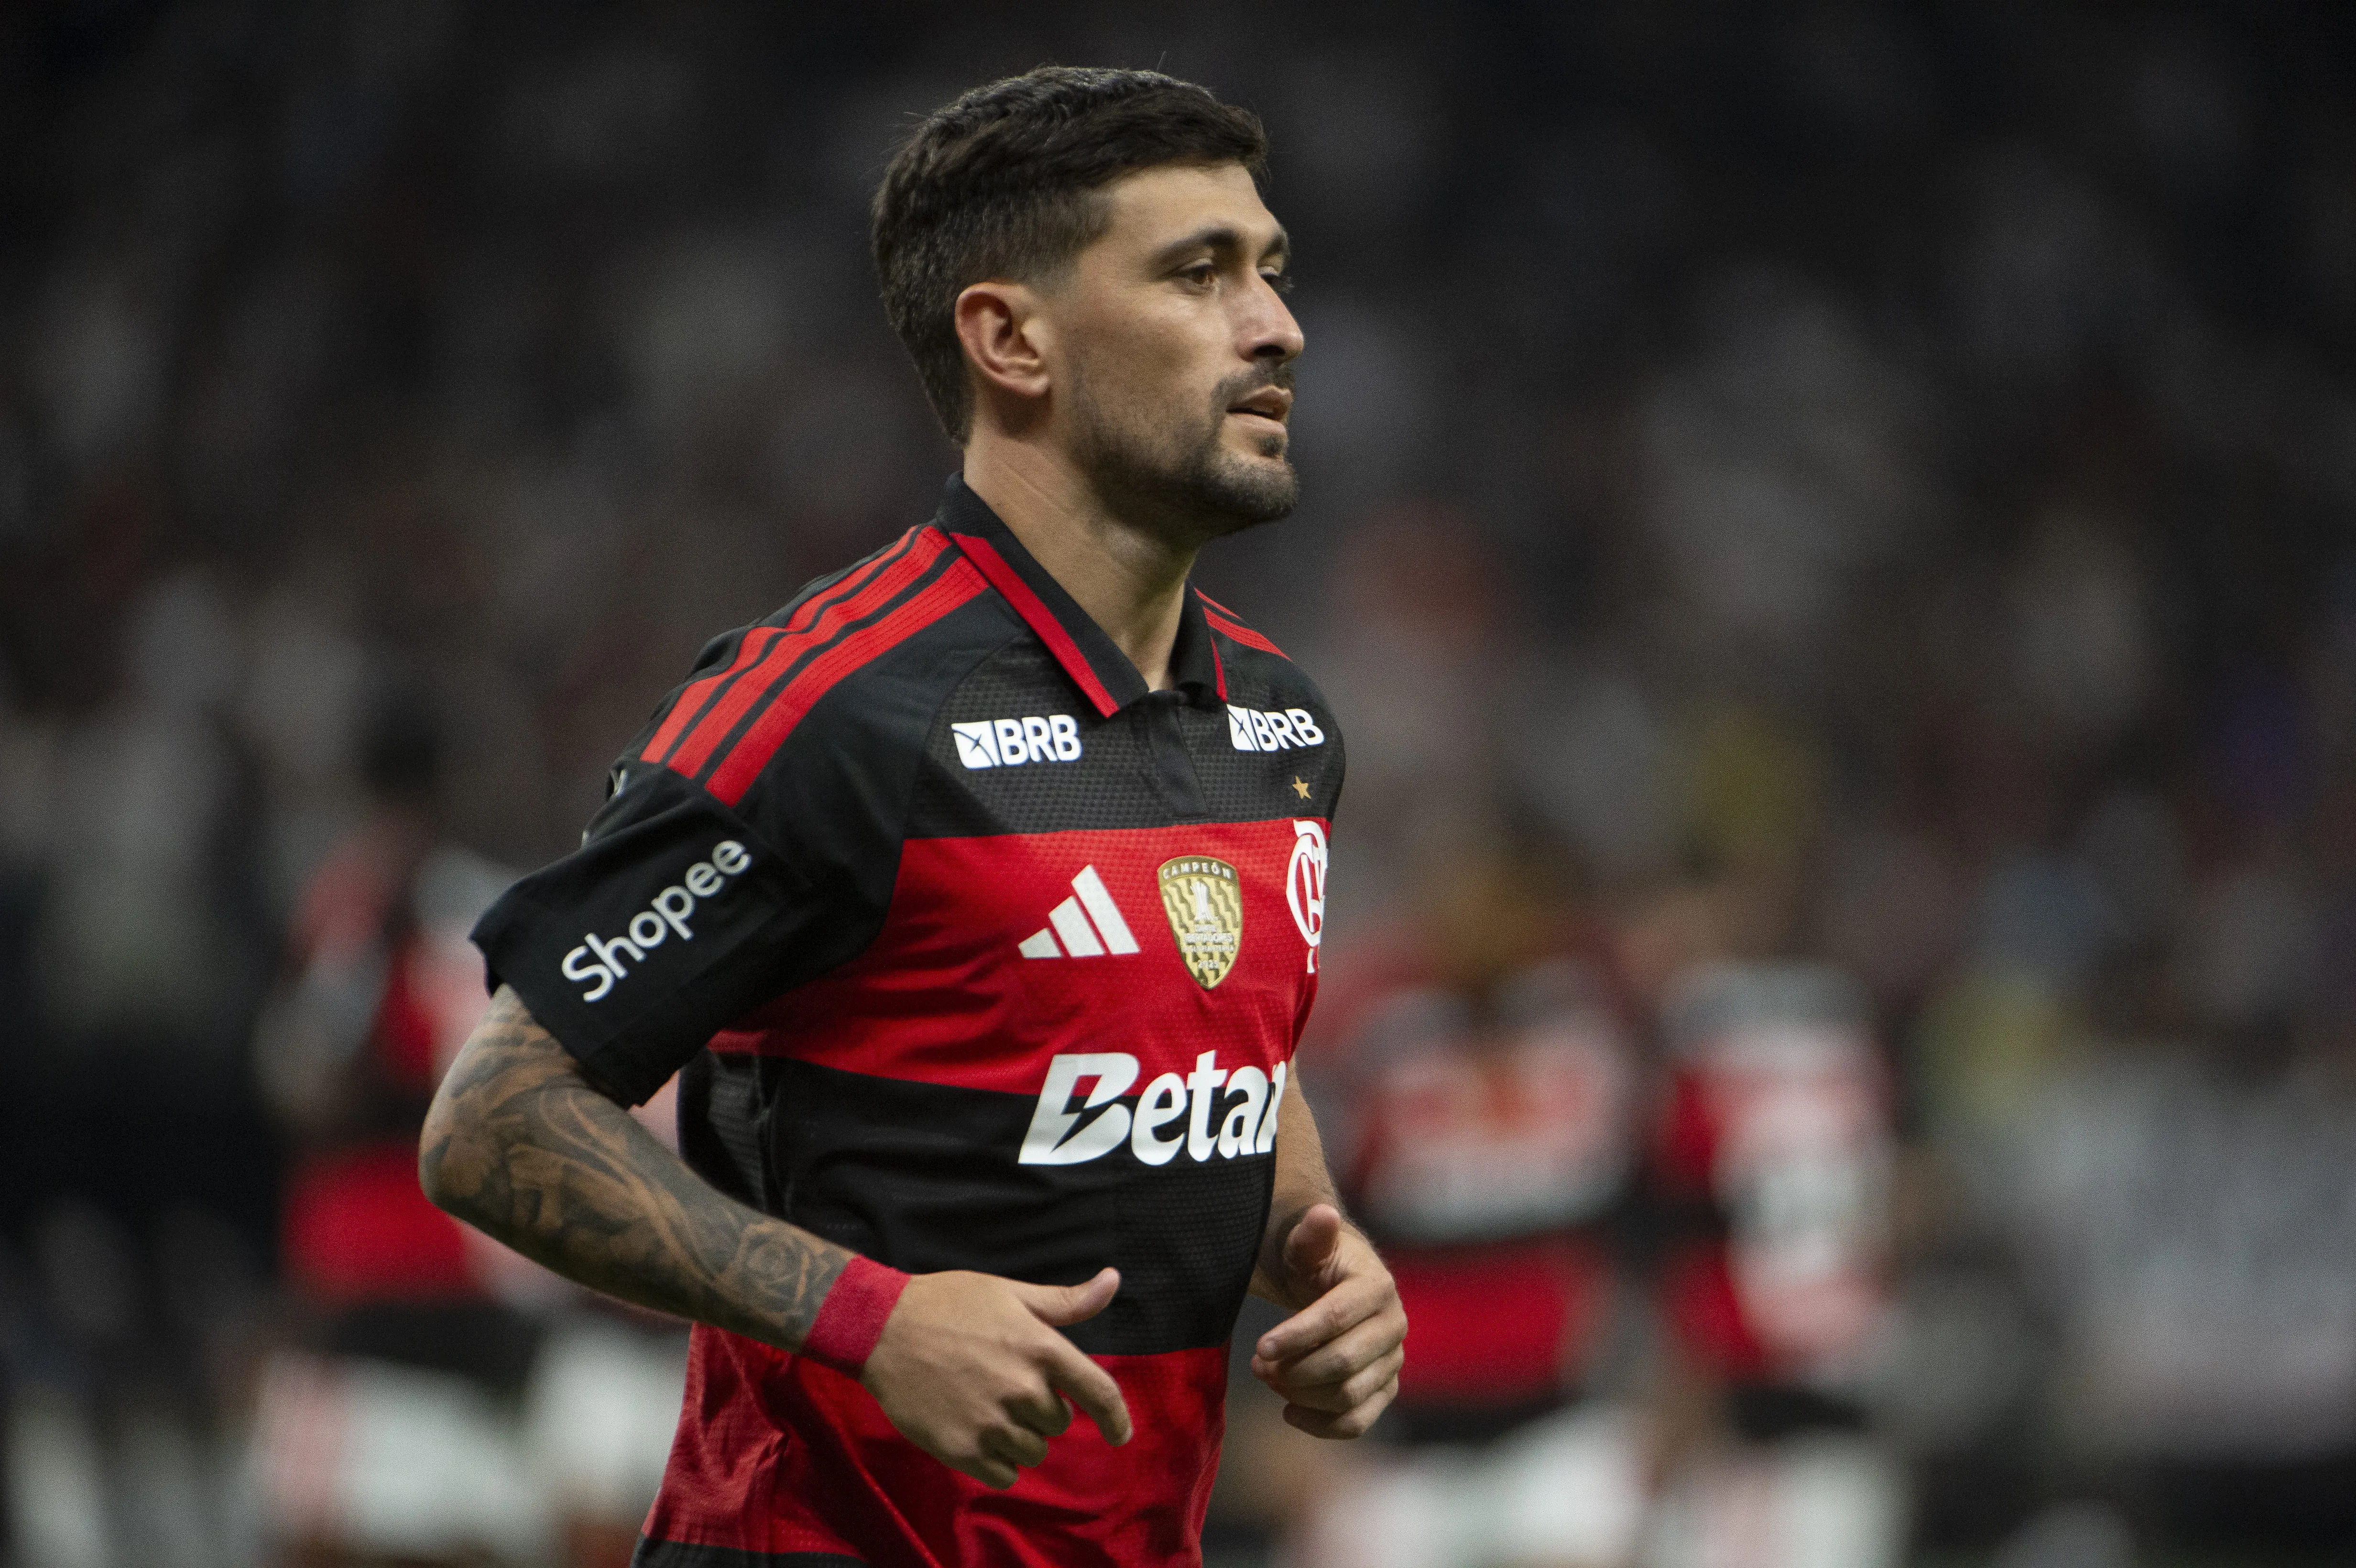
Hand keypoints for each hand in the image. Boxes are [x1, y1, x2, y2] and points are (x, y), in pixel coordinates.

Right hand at [861, 1266, 1132, 1488]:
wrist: (881, 1329)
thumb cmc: (948, 1304)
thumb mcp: (1010, 1293)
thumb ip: (1066, 1300)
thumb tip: (1113, 1280)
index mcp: (1040, 1348)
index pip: (1099, 1392)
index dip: (1117, 1418)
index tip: (1120, 1435)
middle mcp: (1022, 1389)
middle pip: (1058, 1422)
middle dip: (1041, 1408)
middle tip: (1004, 1382)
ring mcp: (991, 1423)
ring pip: (1033, 1450)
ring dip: (1019, 1435)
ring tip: (985, 1404)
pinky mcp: (962, 1450)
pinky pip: (1004, 1475)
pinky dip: (998, 1461)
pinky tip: (977, 1432)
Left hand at [1249, 1204, 1405, 1437]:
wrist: (1333, 1282)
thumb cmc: (1313, 1261)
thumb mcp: (1307, 1243)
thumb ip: (1312, 1232)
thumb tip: (1322, 1213)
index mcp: (1378, 1286)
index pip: (1336, 1319)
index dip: (1296, 1336)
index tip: (1259, 1349)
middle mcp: (1394, 1325)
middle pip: (1343, 1364)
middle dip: (1294, 1370)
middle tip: (1257, 1365)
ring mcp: (1393, 1360)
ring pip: (1349, 1396)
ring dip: (1301, 1394)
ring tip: (1268, 1378)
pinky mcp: (1384, 1388)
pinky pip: (1358, 1421)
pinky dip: (1321, 1425)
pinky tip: (1289, 1411)